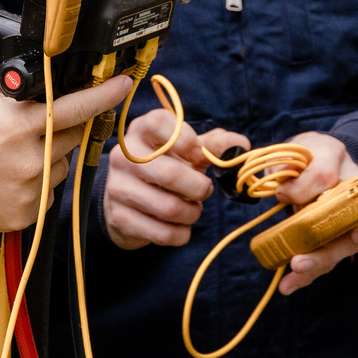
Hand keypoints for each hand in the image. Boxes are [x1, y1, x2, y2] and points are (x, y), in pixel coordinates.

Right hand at [0, 63, 132, 232]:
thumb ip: (14, 77)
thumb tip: (44, 66)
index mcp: (20, 122)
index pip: (77, 105)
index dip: (105, 94)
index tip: (124, 84)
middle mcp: (30, 158)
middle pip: (72, 136)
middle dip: (63, 126)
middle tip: (38, 123)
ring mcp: (29, 189)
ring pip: (61, 166)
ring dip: (50, 156)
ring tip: (13, 153)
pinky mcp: (24, 214)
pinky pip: (47, 193)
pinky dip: (37, 183)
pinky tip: (9, 175)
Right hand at [102, 111, 252, 249]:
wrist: (128, 198)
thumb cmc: (164, 167)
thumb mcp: (187, 151)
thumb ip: (213, 146)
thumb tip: (240, 146)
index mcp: (141, 130)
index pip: (160, 124)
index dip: (187, 140)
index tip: (199, 155)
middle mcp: (123, 156)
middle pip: (170, 174)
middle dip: (199, 188)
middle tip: (204, 190)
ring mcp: (117, 187)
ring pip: (168, 207)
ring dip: (192, 214)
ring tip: (192, 210)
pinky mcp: (119, 217)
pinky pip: (162, 233)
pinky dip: (181, 234)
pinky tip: (180, 226)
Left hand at [274, 131, 357, 294]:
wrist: (313, 163)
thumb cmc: (319, 155)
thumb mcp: (317, 149)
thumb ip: (306, 166)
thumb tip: (286, 189)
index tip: (357, 235)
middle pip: (351, 241)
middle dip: (325, 255)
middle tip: (300, 263)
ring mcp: (343, 231)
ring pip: (334, 255)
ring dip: (312, 269)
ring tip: (290, 281)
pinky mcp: (326, 242)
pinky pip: (320, 261)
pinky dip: (305, 275)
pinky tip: (288, 286)